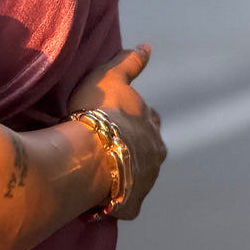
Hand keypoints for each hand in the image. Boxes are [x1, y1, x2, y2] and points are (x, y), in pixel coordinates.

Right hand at [66, 44, 164, 219]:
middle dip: (136, 149)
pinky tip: (99, 199)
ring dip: (126, 174)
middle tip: (113, 148)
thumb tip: (147, 45)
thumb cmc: (99, 110)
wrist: (94, 152)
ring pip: (139, 177)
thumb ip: (129, 62)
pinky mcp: (132, 204)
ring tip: (102, 173)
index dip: (137, 118)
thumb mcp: (110, 76)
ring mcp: (146, 181)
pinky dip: (116, 201)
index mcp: (152, 124)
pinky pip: (125, 204)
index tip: (121, 119)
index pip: (150, 119)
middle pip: (149, 151)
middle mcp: (155, 153)